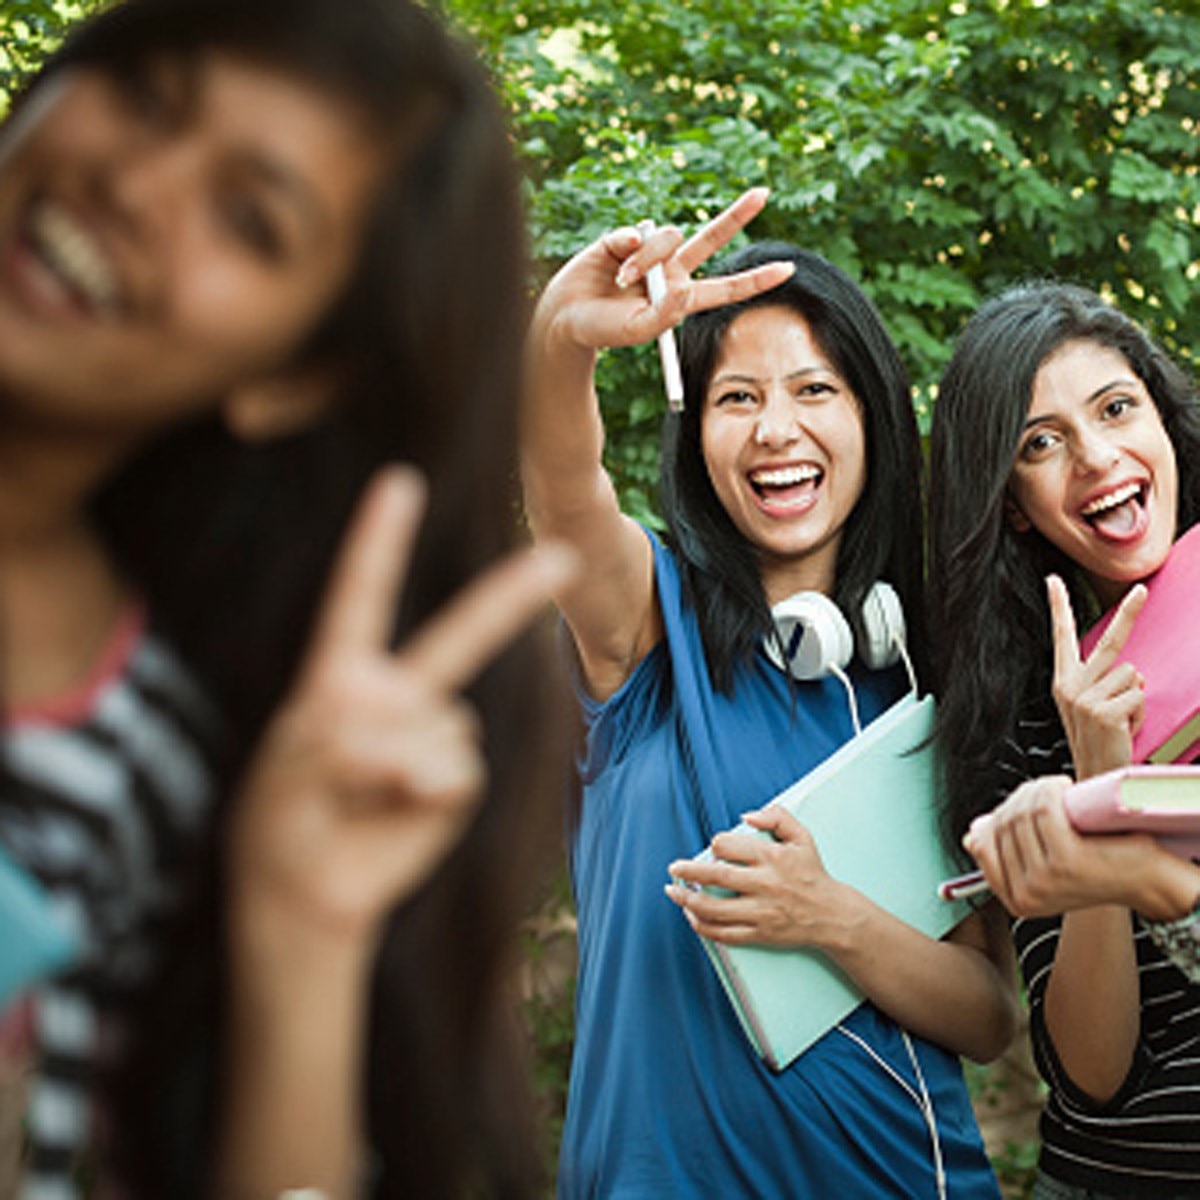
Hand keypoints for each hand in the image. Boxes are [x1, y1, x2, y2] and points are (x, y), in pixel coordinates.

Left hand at [229, 467, 576, 953]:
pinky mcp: (452, 785)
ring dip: (395, 762)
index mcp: (342, 676)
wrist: (307, 893)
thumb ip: (348, 740)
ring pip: (443, 723)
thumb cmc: (285, 819)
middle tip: (563, 558)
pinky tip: (395, 808)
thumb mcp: (292, 765)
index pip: (362, 598)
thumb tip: (417, 754)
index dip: (381, 541)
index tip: (401, 484)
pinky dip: (426, 788)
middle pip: (459, 636)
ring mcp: (431, 738)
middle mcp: (396, 696)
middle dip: (511, 598)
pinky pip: (458, 768)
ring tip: (358, 797)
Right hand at [532, 187, 794, 356]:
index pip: (726, 287)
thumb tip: (684, 289)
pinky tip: (614, 262)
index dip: (756, 279)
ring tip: (623, 281)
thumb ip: (664, 314)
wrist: (565, 316)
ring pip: (667, 237)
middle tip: (764, 193)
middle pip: (711, 238)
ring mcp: (649, 251)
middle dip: (738, 215)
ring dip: (648, 259)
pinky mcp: (624, 237)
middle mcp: (671, 270)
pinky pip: (638, 232)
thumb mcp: (637, 330)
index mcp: (681, 297)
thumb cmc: (602, 332)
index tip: (788, 269)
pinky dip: (627, 248)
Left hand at [666, 806, 853, 947]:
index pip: (728, 847)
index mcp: (771, 858)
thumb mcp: (802, 837)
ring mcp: (760, 912)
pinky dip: (702, 926)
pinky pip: (723, 933)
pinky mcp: (759, 934)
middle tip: (674, 868)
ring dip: (687, 901)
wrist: (832, 915)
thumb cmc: (812, 873)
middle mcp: (763, 885)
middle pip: (715, 877)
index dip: (716, 844)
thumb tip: (747, 816)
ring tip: (674, 892)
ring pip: (714, 909)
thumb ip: (776, 817)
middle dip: (688, 872)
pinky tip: (692, 916)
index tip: (715, 847)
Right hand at [964, 775, 1166, 916]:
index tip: (1020, 805)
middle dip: (1020, 798)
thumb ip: (1008, 852)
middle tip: (1046, 791)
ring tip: (1058, 789)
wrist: (1149, 880)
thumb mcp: (1046, 865)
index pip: (981, 845)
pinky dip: (1051, 789)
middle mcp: (1026, 894)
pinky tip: (1064, 788)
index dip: (997, 817)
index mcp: (1016, 900)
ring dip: (1038, 790)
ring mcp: (1044, 880)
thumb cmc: (1100, 865)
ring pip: (1022, 814)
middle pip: (1001, 825)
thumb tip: (972, 835)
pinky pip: (1043, 810)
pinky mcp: (1065, 862)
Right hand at [1047, 573, 1145, 778]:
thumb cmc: (1098, 743)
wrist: (1092, 778)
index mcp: (1064, 681)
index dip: (1059, 606)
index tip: (1053, 581)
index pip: (1062, 637)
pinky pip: (1138, 695)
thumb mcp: (1091, 707)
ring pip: (1133, 674)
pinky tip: (1124, 729)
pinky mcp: (1102, 710)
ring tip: (1122, 721)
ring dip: (1137, 698)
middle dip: (1129, 613)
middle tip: (1142, 591)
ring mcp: (1084, 697)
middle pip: (1109, 641)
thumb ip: (1105, 682)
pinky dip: (1139, 713)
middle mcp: (1070, 685)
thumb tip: (1134, 671)